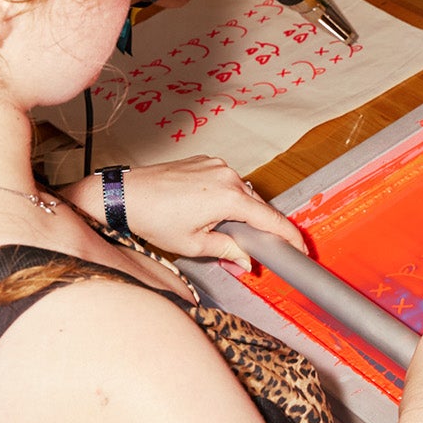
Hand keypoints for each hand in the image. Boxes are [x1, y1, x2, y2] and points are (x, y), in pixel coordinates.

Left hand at [60, 156, 304, 267]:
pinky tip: (205, 210)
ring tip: (216, 228)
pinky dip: (225, 197)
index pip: (271, 220)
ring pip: (243, 194)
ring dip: (238, 212)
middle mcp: (228, 175)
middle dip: (257, 228)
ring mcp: (216, 165)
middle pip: (258, 207)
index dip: (289, 237)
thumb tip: (246, 261)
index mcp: (229, 197)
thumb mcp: (194, 245)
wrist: (123, 194)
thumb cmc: (152, 218)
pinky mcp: (205, 161)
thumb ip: (228, 251)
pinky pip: (227, 182)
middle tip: (250, 249)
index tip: (300, 249)